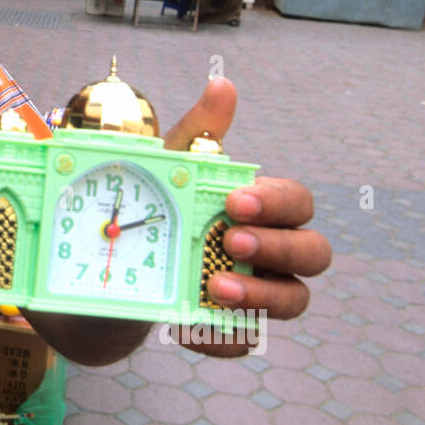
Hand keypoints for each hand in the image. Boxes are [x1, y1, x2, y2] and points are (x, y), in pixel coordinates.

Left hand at [162, 78, 331, 356]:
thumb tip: (223, 84)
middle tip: (231, 241)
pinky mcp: (231, 330)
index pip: (298, 203)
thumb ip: (200, 135)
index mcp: (266, 210)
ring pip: (294, 300)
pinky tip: (196, 326)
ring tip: (216, 287)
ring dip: (263, 296)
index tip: (236, 200)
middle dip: (278, 246)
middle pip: (314, 253)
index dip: (277, 202)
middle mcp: (275, 253)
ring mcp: (259, 294)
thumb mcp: (171, 171)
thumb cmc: (161, 209)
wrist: (110, 269)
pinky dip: (225, 335)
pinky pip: (245, 340)